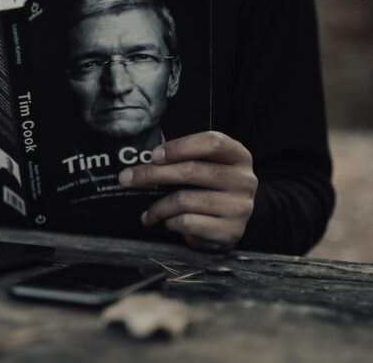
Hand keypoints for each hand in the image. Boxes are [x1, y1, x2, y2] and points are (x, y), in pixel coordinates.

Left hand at [119, 131, 257, 250]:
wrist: (231, 225)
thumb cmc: (210, 189)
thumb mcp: (206, 167)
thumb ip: (185, 159)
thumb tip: (141, 161)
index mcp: (239, 156)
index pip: (212, 142)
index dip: (180, 147)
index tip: (153, 155)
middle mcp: (244, 180)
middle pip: (192, 170)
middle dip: (153, 174)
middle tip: (127, 178)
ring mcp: (240, 206)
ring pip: (185, 200)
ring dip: (158, 207)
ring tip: (146, 213)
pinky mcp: (231, 230)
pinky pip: (188, 223)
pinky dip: (171, 222)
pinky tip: (166, 223)